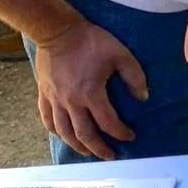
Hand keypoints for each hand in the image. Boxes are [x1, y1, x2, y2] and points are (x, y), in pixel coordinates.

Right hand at [34, 20, 147, 159]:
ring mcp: (55, 100)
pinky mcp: (44, 94)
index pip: (108, 122)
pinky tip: (63, 136)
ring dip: (77, 145)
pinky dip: (56, 132)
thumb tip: (143, 97)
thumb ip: (134, 76)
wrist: (58, 31)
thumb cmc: (91, 41)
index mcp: (91, 93)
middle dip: (99, 148)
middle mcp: (71, 102)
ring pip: (64, 132)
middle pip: (84, 134)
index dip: (120, 132)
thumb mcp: (120, 54)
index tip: (130, 137)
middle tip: (110, 156)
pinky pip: (47, 120)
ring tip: (88, 152)